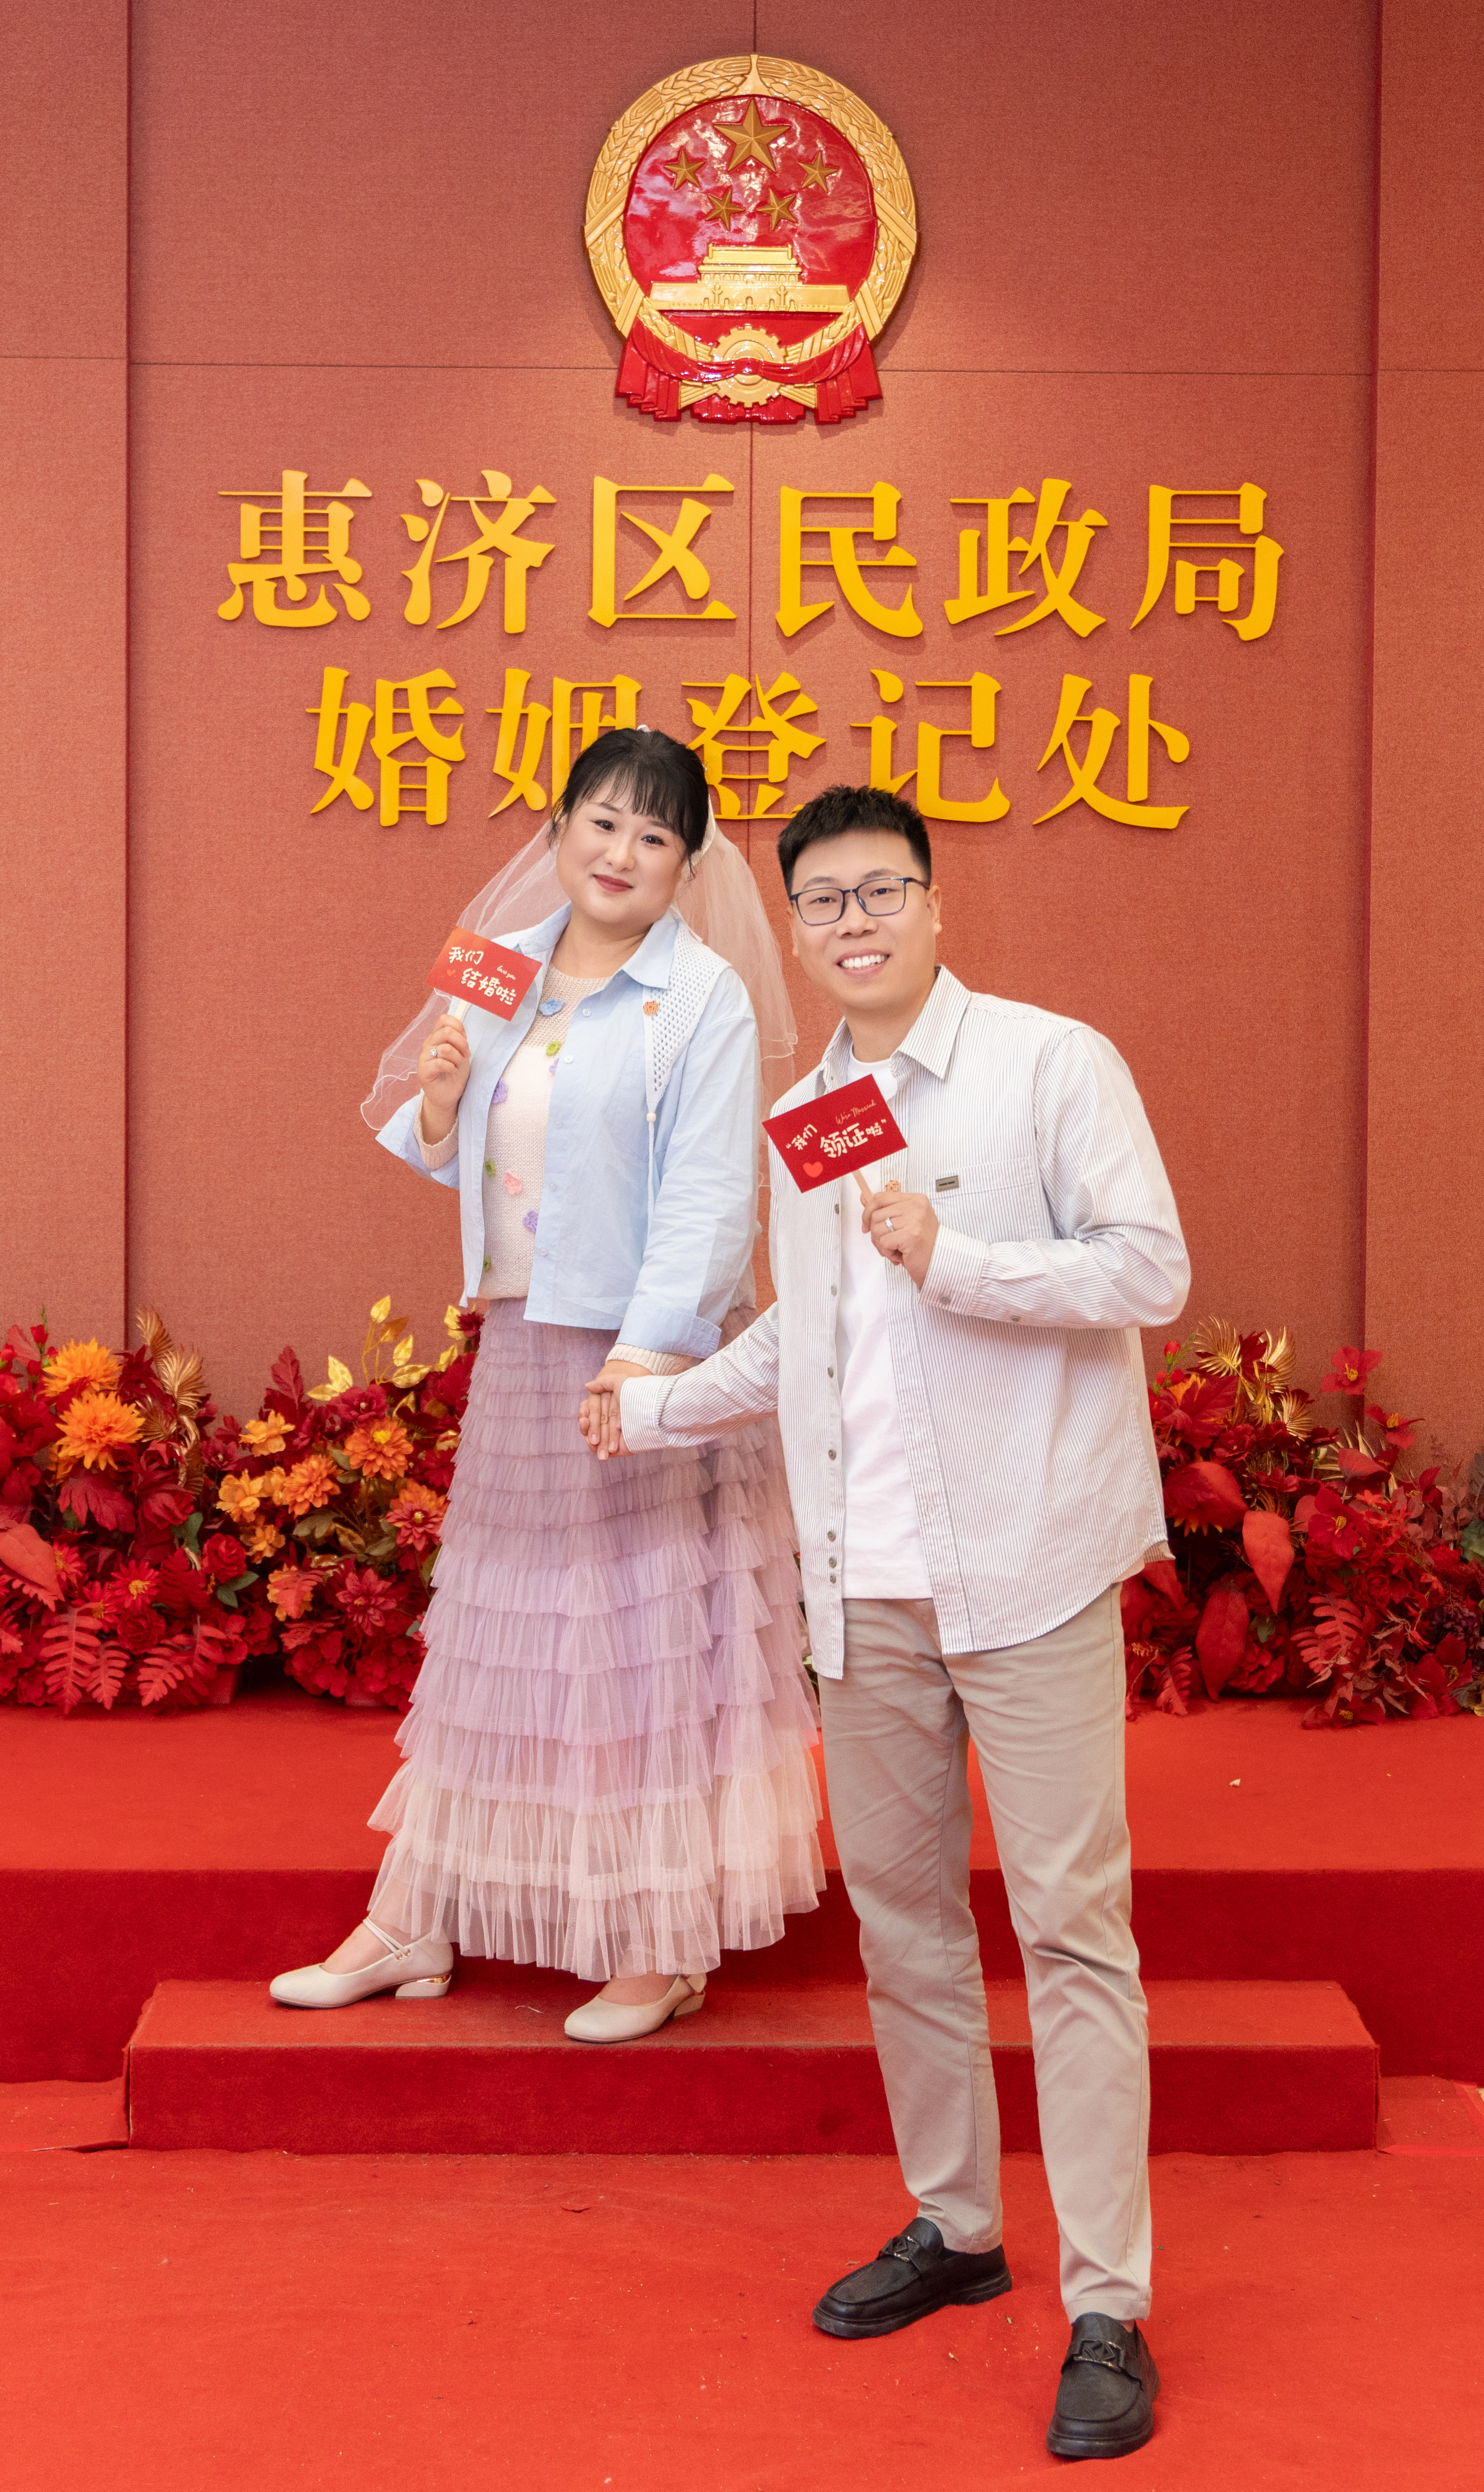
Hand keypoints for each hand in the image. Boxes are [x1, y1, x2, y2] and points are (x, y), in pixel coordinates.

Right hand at [418, 1012, 471, 1138]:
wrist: (448, 1095)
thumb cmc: (454, 1073)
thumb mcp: (460, 1052)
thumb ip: (459, 1038)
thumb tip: (460, 1028)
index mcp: (436, 1037)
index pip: (444, 1020)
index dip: (458, 1027)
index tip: (465, 1041)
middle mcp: (428, 1044)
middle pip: (446, 1032)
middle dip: (462, 1043)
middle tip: (466, 1055)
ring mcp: (424, 1058)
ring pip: (445, 1048)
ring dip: (457, 1058)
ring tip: (457, 1066)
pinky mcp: (423, 1071)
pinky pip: (440, 1063)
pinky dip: (451, 1067)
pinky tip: (451, 1072)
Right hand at [578, 1359, 649, 1459]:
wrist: (653, 1409)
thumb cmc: (637, 1393)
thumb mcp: (619, 1382)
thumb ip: (603, 1383)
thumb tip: (587, 1385)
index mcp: (613, 1410)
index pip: (594, 1413)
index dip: (585, 1413)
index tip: (583, 1412)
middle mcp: (614, 1423)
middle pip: (595, 1427)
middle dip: (587, 1426)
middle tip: (584, 1421)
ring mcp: (617, 1437)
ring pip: (597, 1439)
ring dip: (589, 1435)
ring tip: (586, 1430)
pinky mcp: (621, 1448)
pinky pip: (604, 1449)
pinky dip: (596, 1447)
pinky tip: (591, 1441)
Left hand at [864, 1185, 937, 1285]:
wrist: (939, 1262)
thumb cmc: (923, 1245)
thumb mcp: (904, 1222)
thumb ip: (885, 1210)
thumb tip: (864, 1198)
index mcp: (915, 1200)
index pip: (881, 1197)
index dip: (868, 1212)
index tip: (867, 1224)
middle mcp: (915, 1207)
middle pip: (876, 1215)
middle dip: (876, 1233)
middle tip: (887, 1243)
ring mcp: (914, 1220)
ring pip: (877, 1229)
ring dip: (882, 1245)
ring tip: (896, 1249)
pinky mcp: (910, 1235)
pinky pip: (883, 1242)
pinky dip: (888, 1252)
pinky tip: (900, 1255)